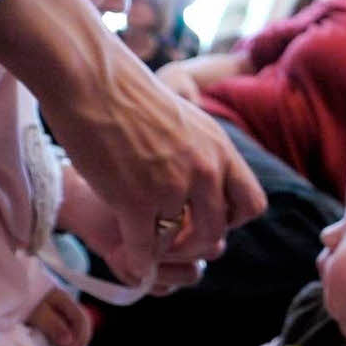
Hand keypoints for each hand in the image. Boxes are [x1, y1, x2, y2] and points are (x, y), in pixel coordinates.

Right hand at [0, 0, 265, 277]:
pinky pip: (146, 247)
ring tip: (153, 251)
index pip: (252, 204)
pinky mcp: (136, 199)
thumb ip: (204, 152)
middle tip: (178, 243)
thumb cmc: (131, 97)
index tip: (209, 219)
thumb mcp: (189, 121)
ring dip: (167, 252)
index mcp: (221, 150)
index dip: (233, 219)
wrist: (92, 80)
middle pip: (219, 229)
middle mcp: (205, 169)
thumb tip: (209, 177)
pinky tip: (134, 265)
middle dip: (199, 243)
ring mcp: (173, 186)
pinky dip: (140, 261)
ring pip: (181, 241)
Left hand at [25, 287, 91, 345]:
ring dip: (71, 340)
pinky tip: (57, 345)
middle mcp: (63, 302)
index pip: (80, 320)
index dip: (78, 338)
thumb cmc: (21, 300)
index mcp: (63, 299)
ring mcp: (57, 307)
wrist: (6, 289)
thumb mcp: (35, 313)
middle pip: (80, 323)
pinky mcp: (48, 312)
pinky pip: (63, 325)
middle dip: (77, 341)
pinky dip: (62, 337)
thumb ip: (53, 325)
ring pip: (72, 325)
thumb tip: (69, 341)